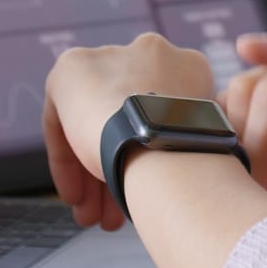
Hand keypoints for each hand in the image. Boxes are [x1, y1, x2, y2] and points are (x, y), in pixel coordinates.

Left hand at [41, 32, 217, 230]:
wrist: (159, 136)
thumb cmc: (189, 153)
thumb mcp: (200, 142)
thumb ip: (183, 140)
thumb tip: (176, 170)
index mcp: (188, 66)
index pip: (158, 113)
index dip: (147, 157)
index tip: (143, 190)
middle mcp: (148, 52)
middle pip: (123, 120)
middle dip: (116, 168)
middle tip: (112, 210)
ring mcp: (108, 58)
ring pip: (95, 124)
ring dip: (91, 173)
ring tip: (94, 215)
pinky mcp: (70, 69)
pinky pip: (65, 119)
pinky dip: (68, 159)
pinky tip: (76, 195)